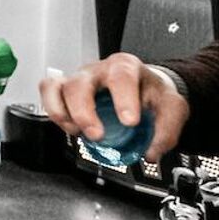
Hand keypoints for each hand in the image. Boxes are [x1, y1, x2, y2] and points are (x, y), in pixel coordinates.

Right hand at [39, 52, 187, 159]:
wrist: (142, 87)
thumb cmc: (152, 93)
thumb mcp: (172, 107)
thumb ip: (167, 130)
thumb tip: (150, 152)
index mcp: (126, 67)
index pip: (121, 77)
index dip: (123, 100)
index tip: (129, 122)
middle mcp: (97, 70)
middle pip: (80, 84)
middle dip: (84, 112)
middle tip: (97, 135)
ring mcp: (78, 78)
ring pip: (56, 87)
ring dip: (62, 113)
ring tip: (77, 132)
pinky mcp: (65, 89)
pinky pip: (47, 92)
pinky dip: (53, 110)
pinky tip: (68, 126)